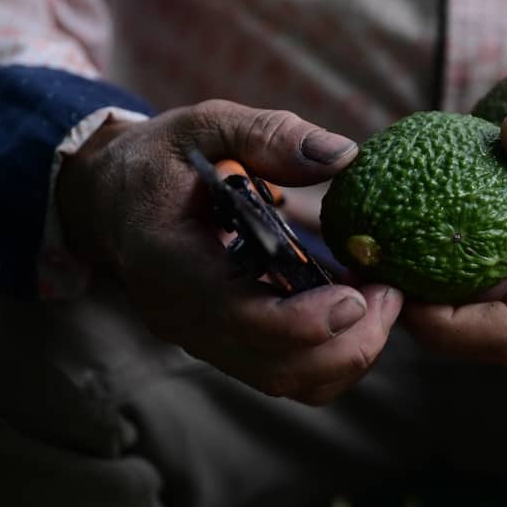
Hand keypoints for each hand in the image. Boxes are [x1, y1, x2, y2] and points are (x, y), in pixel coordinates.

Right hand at [57, 100, 401, 404]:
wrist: (112, 200)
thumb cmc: (160, 160)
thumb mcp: (206, 125)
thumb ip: (268, 135)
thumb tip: (344, 155)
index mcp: (168, 262)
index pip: (236, 316)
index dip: (304, 320)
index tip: (360, 295)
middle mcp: (182, 317)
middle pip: (274, 366)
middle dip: (347, 342)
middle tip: (393, 294)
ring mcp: (203, 339)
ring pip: (287, 380)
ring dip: (347, 353)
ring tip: (385, 301)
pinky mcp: (225, 344)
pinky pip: (285, 372)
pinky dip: (332, 353)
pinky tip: (359, 307)